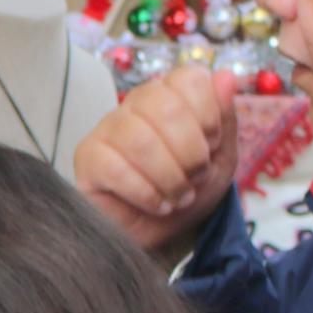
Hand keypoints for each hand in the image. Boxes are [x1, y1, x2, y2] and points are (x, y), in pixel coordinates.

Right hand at [71, 60, 240, 257]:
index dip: (209, 116)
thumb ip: (225, 117)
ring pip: (141, 141)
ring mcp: (106, 129)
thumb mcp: (221, 157)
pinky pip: (116, 169)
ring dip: (170, 178)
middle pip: (166, 107)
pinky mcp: (87, 159)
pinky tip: (155, 204)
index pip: (189, 79)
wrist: (162, 237)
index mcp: (169, 95)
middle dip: (191, 153)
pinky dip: (147, 194)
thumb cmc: (188, 191)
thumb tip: (225, 75)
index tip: (211, 146)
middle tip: (195, 177)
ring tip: (177, 196)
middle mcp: (135, 104)